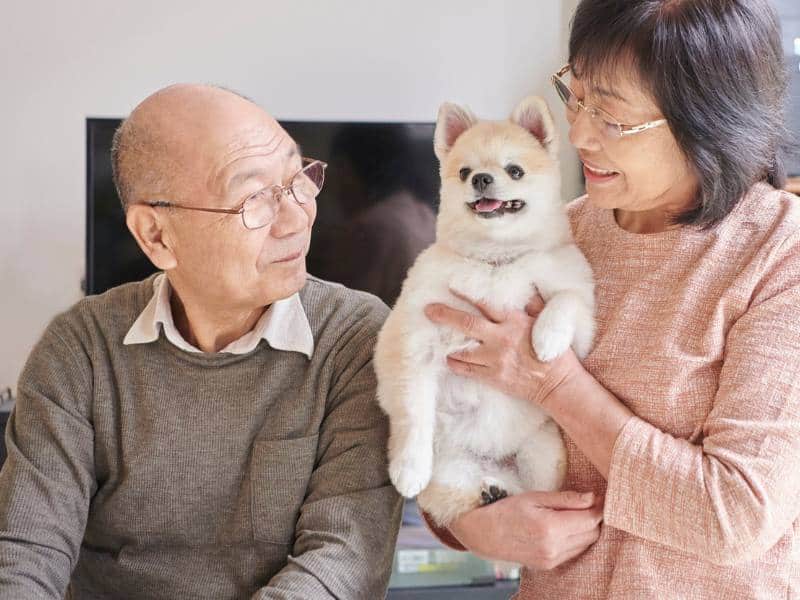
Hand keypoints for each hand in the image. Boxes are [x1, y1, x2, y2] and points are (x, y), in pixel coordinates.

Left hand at [424, 292, 582, 408]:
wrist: (558, 385)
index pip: (486, 304)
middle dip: (445, 315)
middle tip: (428, 310)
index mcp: (515, 322)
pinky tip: (449, 359)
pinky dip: (455, 364)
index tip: (451, 285)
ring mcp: (495, 361)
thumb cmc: (554, 351)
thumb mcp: (546, 322)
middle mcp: (502, 340)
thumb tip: (525, 285)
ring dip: (448, 345)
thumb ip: (533, 303)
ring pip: (462, 351)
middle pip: (467, 324)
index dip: (467, 293)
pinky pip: (467, 370)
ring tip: (435, 339)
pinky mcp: (493, 378)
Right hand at [448, 490, 602, 569]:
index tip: (600, 495)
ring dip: (587, 529)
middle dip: (594, 517)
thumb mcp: (534, 497)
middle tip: (590, 502)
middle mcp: (554, 547)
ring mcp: (552, 559)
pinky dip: (577, 539)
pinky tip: (567, 526)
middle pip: (591, 533)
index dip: (598, 506)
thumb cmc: (507, 510)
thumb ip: (565, 499)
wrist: (485, 535)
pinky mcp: (549, 565)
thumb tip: (591, 498)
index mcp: (550, 527)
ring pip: (585, 544)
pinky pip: (574, 552)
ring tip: (578, 513)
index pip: (589, 519)